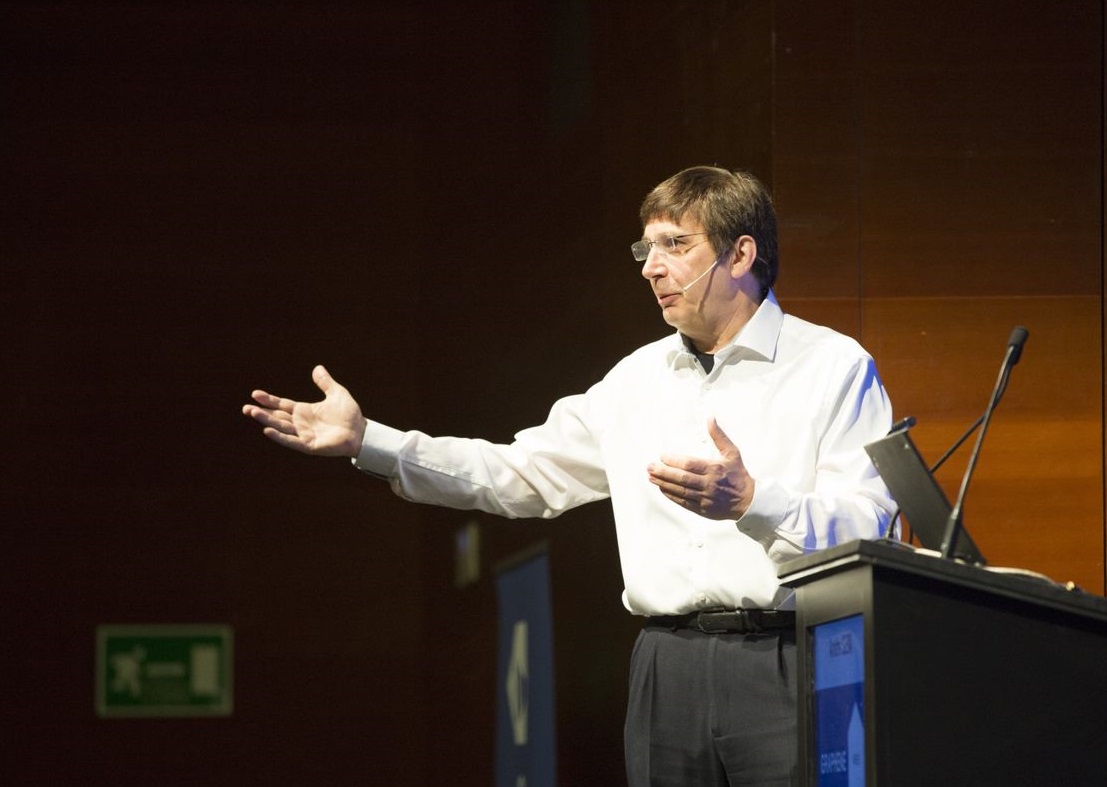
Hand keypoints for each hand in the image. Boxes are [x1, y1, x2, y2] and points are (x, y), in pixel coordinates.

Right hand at [242, 365, 365, 456]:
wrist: (360, 432)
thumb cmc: (349, 415)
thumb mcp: (337, 393)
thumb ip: (325, 382)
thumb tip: (317, 368)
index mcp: (305, 411)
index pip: (282, 405)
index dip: (269, 400)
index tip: (255, 394)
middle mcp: (301, 423)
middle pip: (277, 417)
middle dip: (261, 412)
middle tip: (245, 408)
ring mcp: (304, 435)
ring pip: (281, 427)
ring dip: (266, 421)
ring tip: (252, 413)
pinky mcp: (309, 445)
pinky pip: (291, 441)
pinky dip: (279, 437)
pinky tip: (268, 431)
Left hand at [647, 418, 754, 518]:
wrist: (749, 501)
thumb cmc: (738, 474)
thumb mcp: (732, 452)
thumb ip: (719, 436)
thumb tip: (710, 418)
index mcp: (715, 469)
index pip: (690, 464)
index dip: (674, 461)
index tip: (662, 456)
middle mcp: (709, 484)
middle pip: (682, 478)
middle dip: (664, 472)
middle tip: (650, 467)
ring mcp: (705, 498)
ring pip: (680, 491)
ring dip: (664, 484)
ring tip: (651, 477)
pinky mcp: (703, 509)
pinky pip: (684, 502)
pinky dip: (671, 496)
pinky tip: (662, 489)